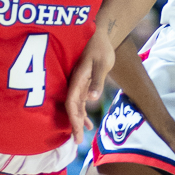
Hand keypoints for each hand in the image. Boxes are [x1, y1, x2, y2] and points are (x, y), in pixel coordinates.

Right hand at [65, 30, 114, 144]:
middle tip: (77, 141)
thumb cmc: (101, 47)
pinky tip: (88, 122)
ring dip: (78, 120)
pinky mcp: (82, 82)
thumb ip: (97, 81)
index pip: (72, 104)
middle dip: (74, 124)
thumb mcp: (102, 64)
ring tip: (82, 135)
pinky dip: (82, 112)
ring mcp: (78, 83)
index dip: (73, 120)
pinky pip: (80, 101)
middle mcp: (75, 83)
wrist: (100, 33)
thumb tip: (92, 99)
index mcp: (77, 79)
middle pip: (72, 107)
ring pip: (75, 105)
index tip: (76, 135)